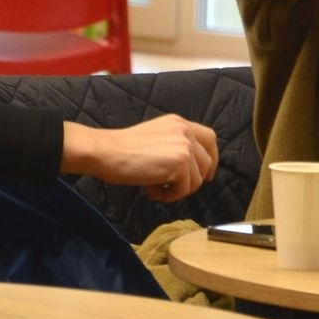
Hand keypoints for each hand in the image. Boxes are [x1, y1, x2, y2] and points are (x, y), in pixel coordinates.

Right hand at [62, 116, 219, 201]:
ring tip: (154, 186)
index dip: (211, 158)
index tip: (206, 175)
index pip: (210, 138)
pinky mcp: (180, 163)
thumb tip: (188, 169)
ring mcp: (184, 146)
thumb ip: (174, 145)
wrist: (106, 151)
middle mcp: (185, 130)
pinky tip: (151, 189)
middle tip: (173, 188)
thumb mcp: (155, 138)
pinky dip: (168, 196)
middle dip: (194, 180)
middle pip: (207, 162)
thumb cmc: (122, 150)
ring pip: (197, 180)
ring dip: (177, 189)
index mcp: (178, 123)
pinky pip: (184, 190)